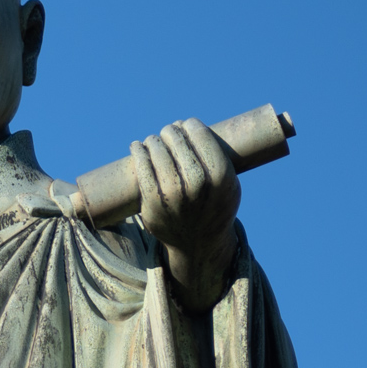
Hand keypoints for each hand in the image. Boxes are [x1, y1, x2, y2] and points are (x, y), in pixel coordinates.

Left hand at [130, 118, 239, 311]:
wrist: (199, 243)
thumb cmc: (215, 206)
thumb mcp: (229, 184)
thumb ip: (216, 159)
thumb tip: (187, 125)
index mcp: (221, 176)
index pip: (200, 135)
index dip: (190, 125)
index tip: (186, 124)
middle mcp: (197, 184)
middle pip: (176, 141)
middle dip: (170, 132)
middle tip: (168, 132)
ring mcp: (173, 194)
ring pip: (157, 151)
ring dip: (153, 140)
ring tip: (153, 140)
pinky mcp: (153, 202)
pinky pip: (142, 168)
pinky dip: (138, 152)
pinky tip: (137, 146)